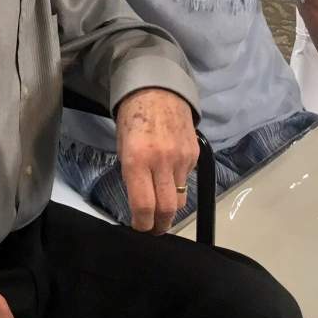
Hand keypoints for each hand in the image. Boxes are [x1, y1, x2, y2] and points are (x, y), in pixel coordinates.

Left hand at [115, 88, 198, 233]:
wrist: (157, 89)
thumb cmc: (133, 117)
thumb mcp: (123, 147)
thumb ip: (132, 174)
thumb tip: (140, 202)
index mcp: (137, 159)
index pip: (144, 205)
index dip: (143, 223)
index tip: (140, 227)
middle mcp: (161, 161)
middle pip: (168, 209)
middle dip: (161, 225)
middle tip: (154, 228)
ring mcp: (181, 158)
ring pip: (180, 197)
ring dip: (170, 206)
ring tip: (161, 206)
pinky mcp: (194, 154)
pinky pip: (186, 179)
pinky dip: (177, 184)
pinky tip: (169, 175)